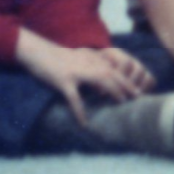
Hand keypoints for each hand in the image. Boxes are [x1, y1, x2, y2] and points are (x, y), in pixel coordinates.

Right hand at [12, 31, 152, 124]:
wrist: (37, 51)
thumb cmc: (57, 58)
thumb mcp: (78, 60)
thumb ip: (92, 70)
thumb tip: (102, 89)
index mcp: (92, 59)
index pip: (114, 69)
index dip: (127, 79)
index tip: (137, 90)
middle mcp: (88, 64)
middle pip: (113, 74)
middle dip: (127, 86)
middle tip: (137, 98)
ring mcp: (77, 72)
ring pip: (101, 81)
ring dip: (114, 92)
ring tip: (121, 104)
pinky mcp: (63, 81)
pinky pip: (74, 98)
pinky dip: (80, 111)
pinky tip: (84, 122)